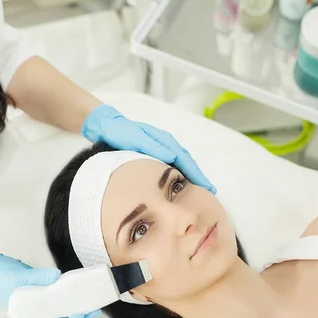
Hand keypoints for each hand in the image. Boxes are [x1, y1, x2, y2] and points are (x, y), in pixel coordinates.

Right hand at [0, 253, 100, 317]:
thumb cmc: (1, 279)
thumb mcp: (18, 278)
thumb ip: (37, 278)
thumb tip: (57, 276)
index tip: (78, 315)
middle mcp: (38, 314)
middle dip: (79, 317)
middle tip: (93, 309)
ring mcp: (42, 304)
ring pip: (63, 310)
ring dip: (77, 306)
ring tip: (91, 300)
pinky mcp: (45, 292)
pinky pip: (60, 297)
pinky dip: (70, 294)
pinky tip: (79, 289)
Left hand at [82, 104, 215, 192]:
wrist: (107, 126)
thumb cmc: (120, 132)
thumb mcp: (135, 139)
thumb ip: (153, 147)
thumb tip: (172, 157)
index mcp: (164, 141)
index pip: (185, 160)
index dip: (196, 174)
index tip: (206, 186)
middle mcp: (166, 144)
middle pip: (187, 162)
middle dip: (199, 176)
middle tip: (210, 191)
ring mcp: (161, 148)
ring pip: (181, 164)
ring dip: (191, 176)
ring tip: (200, 189)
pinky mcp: (155, 153)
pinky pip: (172, 165)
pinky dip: (180, 174)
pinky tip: (180, 183)